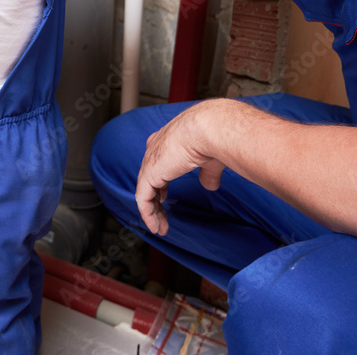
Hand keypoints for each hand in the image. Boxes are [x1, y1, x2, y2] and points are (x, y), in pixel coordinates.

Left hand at [135, 103, 226, 235]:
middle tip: (162, 219)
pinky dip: (148, 214)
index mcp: (167, 140)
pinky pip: (143, 199)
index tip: (164, 197)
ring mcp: (150, 161)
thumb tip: (210, 186)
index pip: (157, 164)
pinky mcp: (149, 173)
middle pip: (149, 179)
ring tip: (160, 228)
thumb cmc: (213, 137)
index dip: (160, 183)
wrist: (208, 129)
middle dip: (155, 201)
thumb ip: (207, 173)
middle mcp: (154, 148)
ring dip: (152, 212)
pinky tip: (156, 226)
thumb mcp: (210, 159)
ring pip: (145, 191)